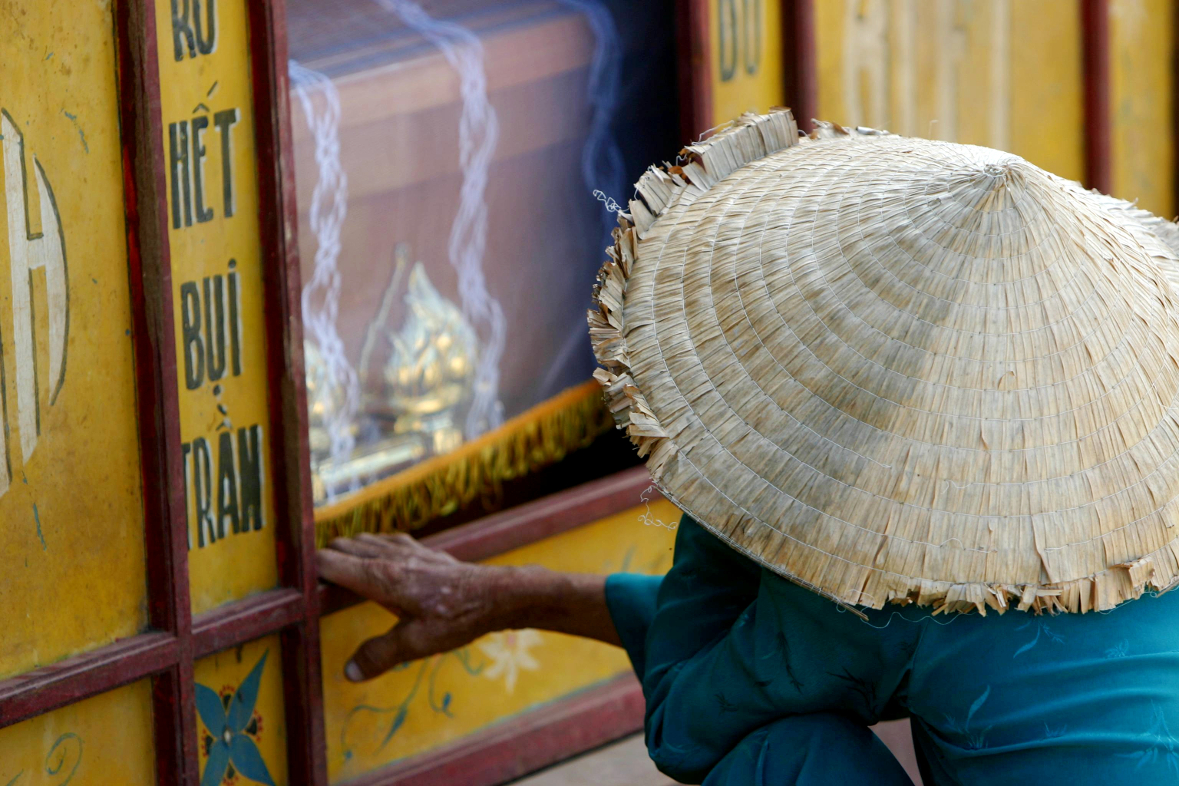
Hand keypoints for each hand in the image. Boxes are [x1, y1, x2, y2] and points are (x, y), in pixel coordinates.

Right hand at [316, 532, 513, 681]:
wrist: (495, 594)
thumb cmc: (456, 617)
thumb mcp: (417, 643)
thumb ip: (380, 655)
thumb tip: (348, 671)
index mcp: (380, 577)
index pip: (330, 563)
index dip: (307, 571)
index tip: (290, 583)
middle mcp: (388, 556)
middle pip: (341, 548)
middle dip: (322, 561)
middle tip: (306, 584)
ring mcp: (406, 549)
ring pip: (362, 540)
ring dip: (345, 552)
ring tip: (333, 572)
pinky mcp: (420, 549)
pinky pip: (384, 540)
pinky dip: (369, 546)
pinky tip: (373, 558)